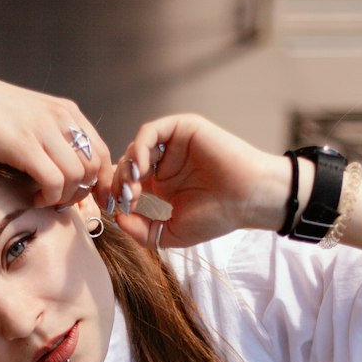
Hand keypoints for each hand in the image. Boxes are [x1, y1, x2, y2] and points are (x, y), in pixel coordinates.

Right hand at [0, 73, 112, 207]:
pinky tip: (36, 199)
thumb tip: (74, 170)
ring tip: (47, 200)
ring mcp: (44, 130)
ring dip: (65, 197)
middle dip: (84, 193)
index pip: (103, 152)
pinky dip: (50, 198)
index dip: (104, 182)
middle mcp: (61, 118)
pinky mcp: (25, 146)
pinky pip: (54, 182)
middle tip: (63, 203)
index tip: (97, 202)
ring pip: (77, 177)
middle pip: (94, 167)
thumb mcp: (33, 118)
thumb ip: (55, 136)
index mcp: (67, 111)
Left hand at [108, 114, 291, 248]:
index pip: (125, 182)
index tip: (113, 209)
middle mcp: (164, 162)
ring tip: (134, 187)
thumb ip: (143, 231)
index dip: (114, 194)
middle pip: (125, 164)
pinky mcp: (182, 129)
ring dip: (128, 168)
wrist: (249, 200)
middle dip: (118, 182)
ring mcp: (172, 145)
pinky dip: (139, 148)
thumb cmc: (218, 216)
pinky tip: (141, 169)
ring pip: (135, 148)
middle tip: (125, 198)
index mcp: (160, 184)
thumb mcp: (172, 232)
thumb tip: (117, 219)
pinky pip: (150, 132)